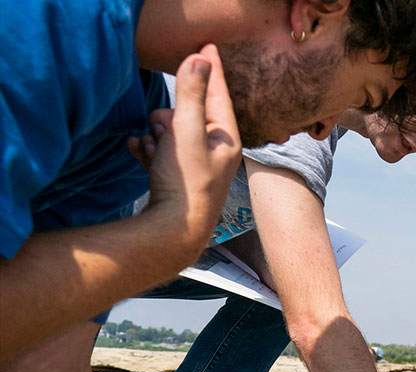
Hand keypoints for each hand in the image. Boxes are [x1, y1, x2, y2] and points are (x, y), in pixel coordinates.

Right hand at [140, 44, 241, 259]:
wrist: (172, 231)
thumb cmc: (185, 183)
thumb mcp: (187, 131)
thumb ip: (192, 95)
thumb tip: (200, 59)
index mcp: (226, 140)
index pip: (219, 94)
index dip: (210, 69)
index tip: (206, 47)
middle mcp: (216, 152)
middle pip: (189, 114)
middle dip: (169, 115)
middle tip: (163, 129)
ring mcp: (197, 166)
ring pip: (170, 132)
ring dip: (156, 134)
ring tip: (153, 148)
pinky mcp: (178, 178)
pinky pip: (160, 152)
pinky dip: (149, 150)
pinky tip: (140, 154)